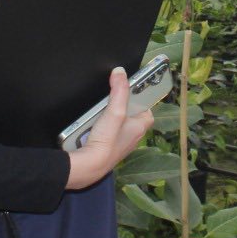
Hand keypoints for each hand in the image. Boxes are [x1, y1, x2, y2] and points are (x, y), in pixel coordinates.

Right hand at [66, 67, 153, 189]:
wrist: (89, 165)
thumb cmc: (107, 141)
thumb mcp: (115, 110)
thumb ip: (119, 90)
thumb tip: (120, 72)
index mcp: (139, 129)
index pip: (147, 113)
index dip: (141, 103)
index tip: (132, 94)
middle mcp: (131, 138)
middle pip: (130, 118)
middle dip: (120, 109)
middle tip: (110, 102)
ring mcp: (118, 145)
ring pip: (117, 127)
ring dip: (108, 120)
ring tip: (98, 114)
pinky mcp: (106, 150)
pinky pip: (104, 135)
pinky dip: (98, 130)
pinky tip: (90, 128)